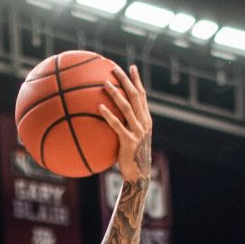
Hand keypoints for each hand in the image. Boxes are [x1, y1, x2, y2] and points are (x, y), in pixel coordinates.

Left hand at [95, 65, 154, 182]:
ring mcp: (138, 132)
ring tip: (104, 83)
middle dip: (126, 81)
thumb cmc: (130, 158)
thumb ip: (124, 126)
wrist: (138, 176)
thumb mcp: (130, 139)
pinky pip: (117, 126)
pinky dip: (109, 115)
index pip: (142, 95)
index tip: (132, 67)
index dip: (137, 81)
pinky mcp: (129, 142)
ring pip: (128, 108)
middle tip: (115, 68)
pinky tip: (99, 107)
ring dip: (116, 94)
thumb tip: (107, 116)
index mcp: (145, 120)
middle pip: (136, 96)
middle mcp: (144, 123)